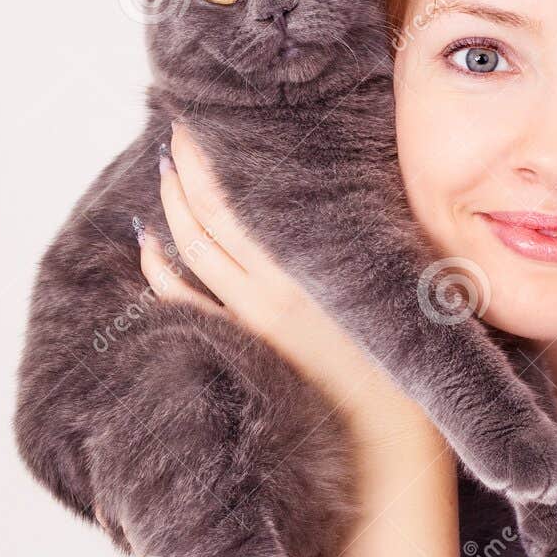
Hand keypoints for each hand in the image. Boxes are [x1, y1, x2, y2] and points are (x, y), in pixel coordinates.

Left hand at [142, 120, 441, 458]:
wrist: (386, 440)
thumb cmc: (408, 355)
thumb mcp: (403, 275)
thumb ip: (372, 223)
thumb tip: (354, 172)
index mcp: (307, 261)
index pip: (239, 190)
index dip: (212, 150)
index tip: (204, 116)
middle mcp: (270, 286)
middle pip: (207, 210)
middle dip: (187, 165)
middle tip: (179, 127)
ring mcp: (250, 318)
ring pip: (191, 250)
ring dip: (170, 207)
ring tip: (166, 173)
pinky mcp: (243, 346)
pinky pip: (182, 302)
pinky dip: (157, 270)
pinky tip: (148, 245)